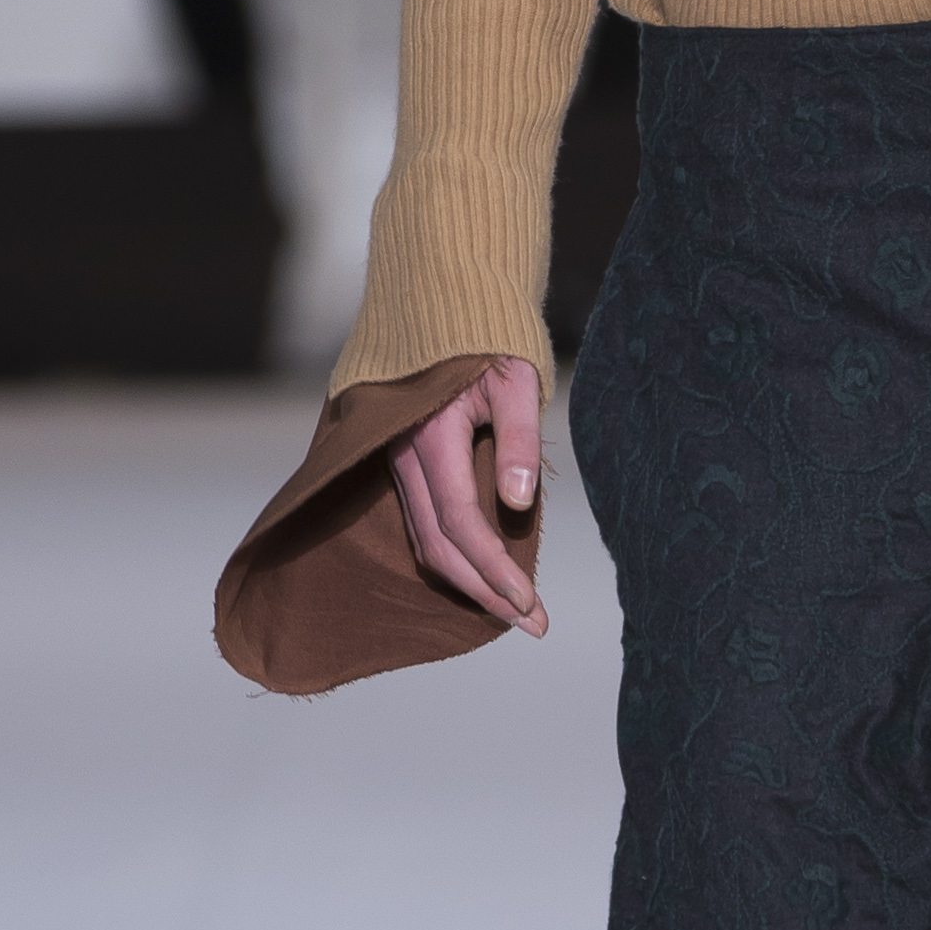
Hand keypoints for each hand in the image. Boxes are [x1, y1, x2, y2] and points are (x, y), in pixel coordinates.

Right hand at [386, 357, 547, 633]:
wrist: (440, 304)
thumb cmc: (485, 338)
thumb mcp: (514, 376)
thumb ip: (516, 436)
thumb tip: (518, 503)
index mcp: (431, 435)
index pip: (461, 523)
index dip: (494, 570)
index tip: (530, 604)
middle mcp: (405, 456)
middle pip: (437, 546)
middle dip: (484, 592)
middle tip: (532, 624)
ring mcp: (398, 463)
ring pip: (425, 540)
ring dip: (468, 582)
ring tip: (515, 611)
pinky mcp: (404, 465)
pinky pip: (422, 523)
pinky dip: (452, 557)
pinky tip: (484, 575)